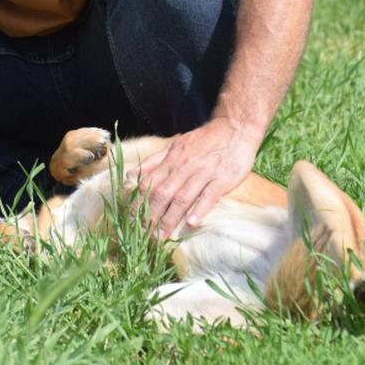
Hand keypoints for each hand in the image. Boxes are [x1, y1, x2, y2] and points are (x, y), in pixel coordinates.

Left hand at [127, 119, 259, 238]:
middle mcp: (185, 166)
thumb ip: (154, 161)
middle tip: (143, 235)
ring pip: (183, 198)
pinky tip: (191, 223)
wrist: (234, 128)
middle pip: (163, 193)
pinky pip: (209, 196)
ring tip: (162, 236)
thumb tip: (130, 176)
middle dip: (151, 215)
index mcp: (172, 159)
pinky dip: (199, 209)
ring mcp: (204, 173)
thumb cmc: (203, 140)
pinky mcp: (222, 179)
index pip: (150, 183)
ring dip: (170, 218)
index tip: (131, 218)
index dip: (139, 201)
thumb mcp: (175, 145)